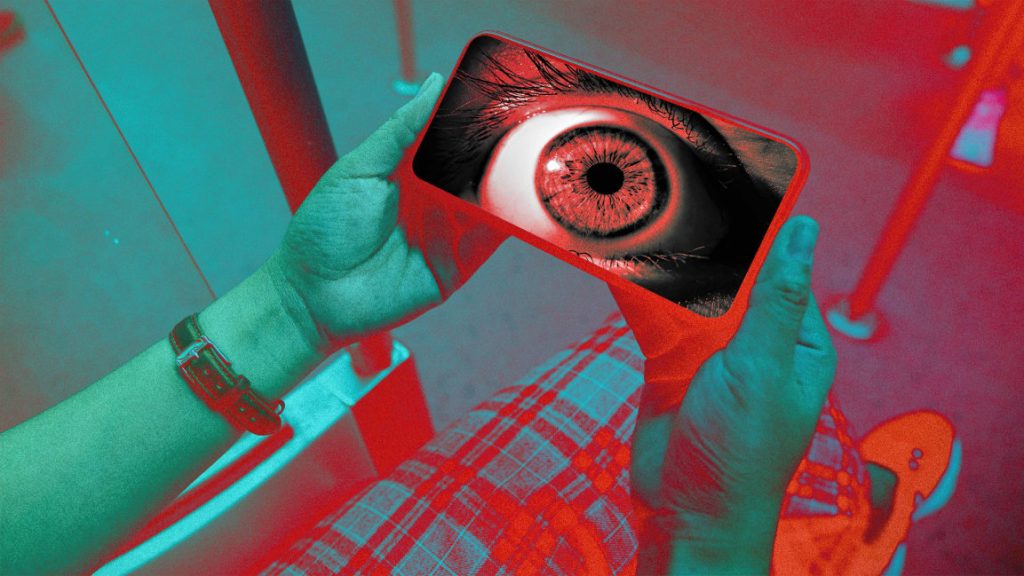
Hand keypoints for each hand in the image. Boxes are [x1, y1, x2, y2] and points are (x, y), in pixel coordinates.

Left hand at [264, 73, 505, 352]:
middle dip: (501, 150)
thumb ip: (401, 129)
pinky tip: (523, 198)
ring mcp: (448, 232)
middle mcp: (435, 199)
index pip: (454, 140)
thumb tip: (435, 83)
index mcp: (412, 171)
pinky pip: (490, 239)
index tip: (502, 97)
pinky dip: (510, 220)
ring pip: (492, 201)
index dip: (476, 121)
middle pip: (478, 169)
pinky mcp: (457, 265)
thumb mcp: (360, 168)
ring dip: (511, 181)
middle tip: (528, 125)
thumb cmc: (324, 229)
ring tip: (532, 157)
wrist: (312, 295)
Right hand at [613, 216, 836, 572]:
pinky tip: (620, 263)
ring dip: (666, 266)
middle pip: (729, 275)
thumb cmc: (740, 455)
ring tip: (640, 220)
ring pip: (688, 292)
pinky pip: (656, 317)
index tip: (732, 178)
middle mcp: (756, 342)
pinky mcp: (673, 364)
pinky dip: (639, 293)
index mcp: (797, 340)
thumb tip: (806, 229)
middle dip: (703, 244)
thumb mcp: (762, 368)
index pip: (781, 267)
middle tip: (672, 193)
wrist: (686, 512)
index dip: (760, 225)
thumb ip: (777, 297)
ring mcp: (712, 354)